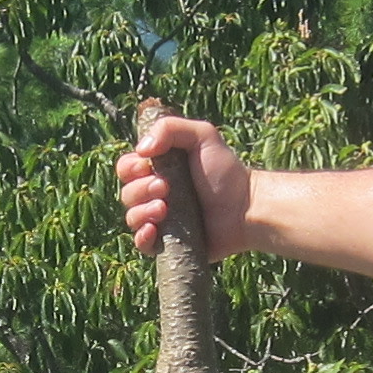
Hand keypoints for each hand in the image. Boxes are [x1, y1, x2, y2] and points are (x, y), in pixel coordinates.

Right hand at [115, 115, 257, 256]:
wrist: (246, 208)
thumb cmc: (225, 172)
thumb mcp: (202, 136)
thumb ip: (170, 128)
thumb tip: (141, 149)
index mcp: (159, 170)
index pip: (127, 168)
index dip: (130, 167)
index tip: (147, 165)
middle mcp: (155, 195)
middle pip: (126, 193)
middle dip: (140, 189)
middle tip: (165, 188)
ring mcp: (161, 221)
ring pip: (131, 217)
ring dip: (142, 211)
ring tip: (165, 208)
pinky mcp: (167, 244)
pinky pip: (142, 245)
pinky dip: (142, 237)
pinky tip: (154, 230)